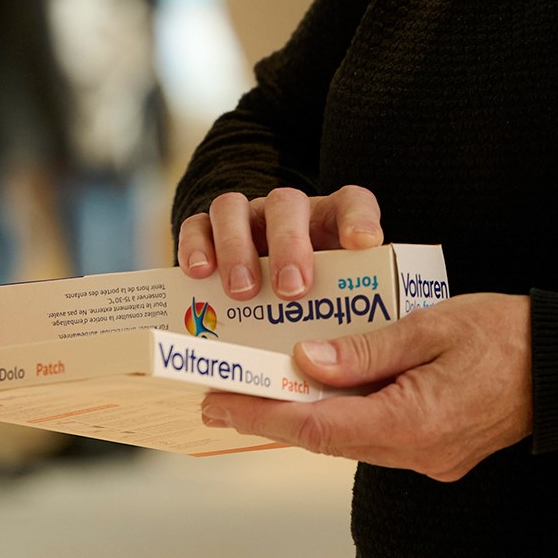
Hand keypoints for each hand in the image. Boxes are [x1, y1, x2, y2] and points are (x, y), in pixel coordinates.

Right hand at [176, 185, 383, 302]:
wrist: (272, 294)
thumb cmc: (313, 301)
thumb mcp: (338, 301)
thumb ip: (348, 311)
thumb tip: (353, 353)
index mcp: (330, 221)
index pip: (351, 203)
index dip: (357, 219)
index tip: (362, 244)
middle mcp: (286, 212)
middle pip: (286, 205)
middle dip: (288, 246)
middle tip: (290, 289)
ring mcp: (244, 218)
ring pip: (233, 208)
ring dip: (235, 248)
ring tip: (241, 291)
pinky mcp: (209, 231)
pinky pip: (195, 226)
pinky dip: (194, 246)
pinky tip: (199, 274)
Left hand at [198, 292, 531, 482]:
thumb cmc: (503, 335)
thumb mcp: (427, 326)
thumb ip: (364, 350)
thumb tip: (306, 361)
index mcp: (413, 423)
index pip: (317, 428)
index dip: (261, 416)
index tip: (217, 404)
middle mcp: (417, 454)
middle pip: (327, 439)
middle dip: (272, 416)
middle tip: (222, 396)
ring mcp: (430, 460)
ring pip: (350, 440)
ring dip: (307, 416)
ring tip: (262, 388)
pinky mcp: (439, 453)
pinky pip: (376, 436)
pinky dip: (344, 415)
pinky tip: (321, 390)